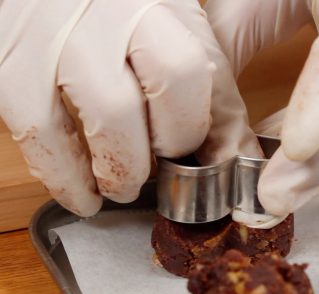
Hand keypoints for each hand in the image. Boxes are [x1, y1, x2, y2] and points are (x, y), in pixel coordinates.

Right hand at [0, 0, 259, 215]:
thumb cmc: (129, 15)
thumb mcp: (183, 39)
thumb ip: (216, 97)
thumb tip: (240, 164)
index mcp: (155, 10)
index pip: (182, 74)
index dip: (188, 126)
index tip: (190, 149)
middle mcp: (100, 21)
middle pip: (128, 106)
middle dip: (150, 155)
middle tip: (155, 171)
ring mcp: (50, 42)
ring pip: (91, 122)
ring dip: (112, 173)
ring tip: (121, 188)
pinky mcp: (10, 66)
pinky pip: (38, 136)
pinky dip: (64, 178)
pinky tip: (81, 194)